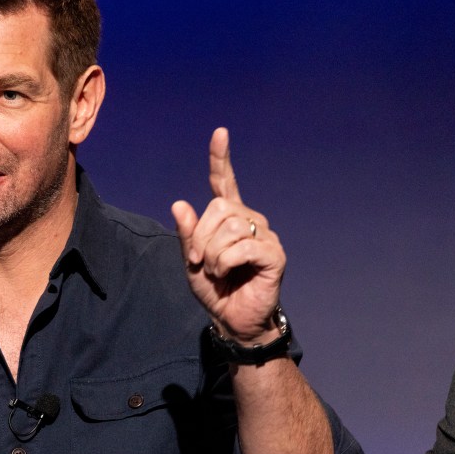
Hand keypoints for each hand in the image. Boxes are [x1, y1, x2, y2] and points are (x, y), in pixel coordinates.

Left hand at [171, 128, 285, 343]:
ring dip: (212, 254)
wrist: (233, 320)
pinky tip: (227, 274)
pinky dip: (225, 262)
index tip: (220, 133)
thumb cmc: (215, 289)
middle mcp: (250, 220)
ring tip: (216, 271)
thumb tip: (180, 204)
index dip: (221, 159)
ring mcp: (265, 235)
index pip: (225, 182)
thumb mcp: (191, 261)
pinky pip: (242, 246)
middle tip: (200, 261)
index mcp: (229, 218)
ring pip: (228, 227)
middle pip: (218, 207)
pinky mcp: (274, 254)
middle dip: (200, 236)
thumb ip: (187, 234)